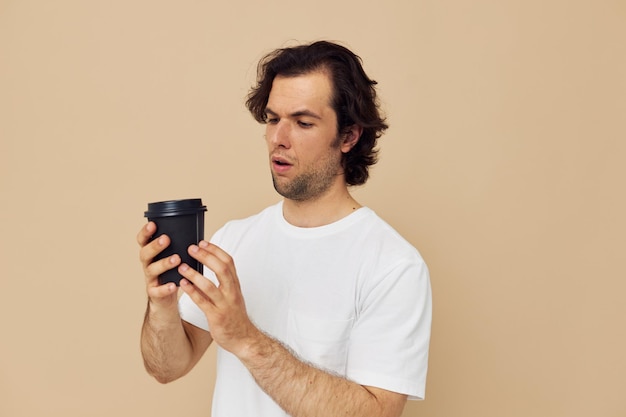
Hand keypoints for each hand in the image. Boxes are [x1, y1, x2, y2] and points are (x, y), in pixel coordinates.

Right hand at [137, 222, 180, 307]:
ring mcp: (150, 279)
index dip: (145, 233)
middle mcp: (148, 264)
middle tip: (165, 239)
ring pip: (152, 270)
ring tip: (176, 259)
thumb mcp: (172, 256)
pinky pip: (157, 290)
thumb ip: (178, 246)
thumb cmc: (171, 273)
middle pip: (145, 254)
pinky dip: (165, 288)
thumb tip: (196, 230)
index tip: (153, 224)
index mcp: (151, 253)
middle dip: (155, 246)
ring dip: (163, 264)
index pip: (143, 241)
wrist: (165, 298)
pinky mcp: (155, 293)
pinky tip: (173, 285)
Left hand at [178, 241, 258, 355]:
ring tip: (181, 266)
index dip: (215, 250)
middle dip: (206, 256)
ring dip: (194, 274)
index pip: (228, 262)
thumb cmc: (235, 316)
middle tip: (191, 248)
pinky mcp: (216, 316)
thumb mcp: (233, 295)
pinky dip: (192, 292)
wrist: (244, 339)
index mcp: (235, 285)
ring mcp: (224, 304)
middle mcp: (232, 292)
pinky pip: (202, 302)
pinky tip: (183, 284)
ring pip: (209, 285)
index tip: (203, 242)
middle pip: (221, 268)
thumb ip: (224, 281)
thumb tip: (211, 264)